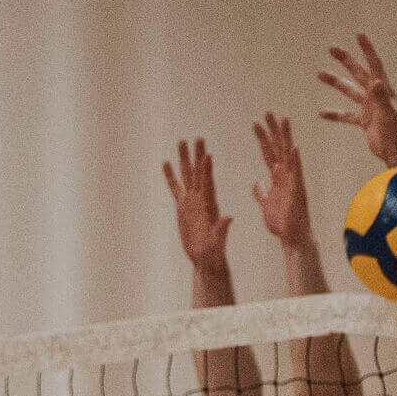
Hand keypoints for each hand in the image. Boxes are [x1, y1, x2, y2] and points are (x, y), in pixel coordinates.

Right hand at [162, 139, 233, 265]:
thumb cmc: (214, 251)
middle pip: (198, 173)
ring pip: (187, 176)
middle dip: (197, 155)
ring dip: (184, 159)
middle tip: (197, 138)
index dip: (207, 169)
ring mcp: (191, 201)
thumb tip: (229, 218)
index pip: (208, 183)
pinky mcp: (183, 207)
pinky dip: (171, 176)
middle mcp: (201, 199)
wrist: (205, 257)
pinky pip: (175, 188)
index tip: (206, 154)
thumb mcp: (219, 240)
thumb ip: (223, 228)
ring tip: (182, 141)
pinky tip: (167, 163)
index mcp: (211, 204)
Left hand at [250, 114, 311, 248]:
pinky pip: (296, 175)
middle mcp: (287, 177)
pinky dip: (295, 161)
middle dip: (273, 131)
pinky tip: (294, 148)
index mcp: (278, 179)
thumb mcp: (266, 205)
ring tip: (282, 119)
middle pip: (279, 149)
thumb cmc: (281, 224)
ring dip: (285, 138)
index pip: (269, 154)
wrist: (292, 239)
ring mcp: (293, 183)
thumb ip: (261, 193)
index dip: (263, 139)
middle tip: (267, 113)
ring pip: (288, 156)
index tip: (256, 124)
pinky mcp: (297, 192)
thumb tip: (256, 183)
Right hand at [319, 33, 396, 167]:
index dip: (367, 49)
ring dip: (336, 83)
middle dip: (345, 60)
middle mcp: (375, 96)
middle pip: (358, 73)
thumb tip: (376, 81)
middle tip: (331, 48)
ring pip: (349, 91)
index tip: (359, 34)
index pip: (374, 65)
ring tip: (320, 75)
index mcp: (382, 90)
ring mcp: (369, 108)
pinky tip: (321, 113)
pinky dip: (335, 114)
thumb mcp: (388, 115)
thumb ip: (381, 98)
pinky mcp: (365, 121)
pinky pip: (346, 115)